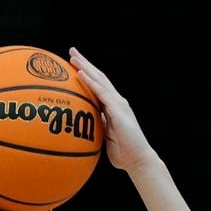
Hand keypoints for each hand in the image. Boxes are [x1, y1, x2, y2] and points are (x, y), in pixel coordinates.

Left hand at [69, 47, 157, 174]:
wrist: (138, 160)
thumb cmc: (123, 153)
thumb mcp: (105, 137)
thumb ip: (98, 127)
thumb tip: (86, 124)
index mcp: (113, 107)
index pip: (98, 85)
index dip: (87, 73)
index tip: (74, 64)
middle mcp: (116, 101)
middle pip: (98, 77)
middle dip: (85, 63)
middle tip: (72, 51)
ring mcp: (118, 104)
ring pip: (99, 80)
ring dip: (86, 67)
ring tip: (73, 56)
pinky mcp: (118, 109)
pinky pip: (101, 93)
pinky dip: (90, 82)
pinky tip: (80, 73)